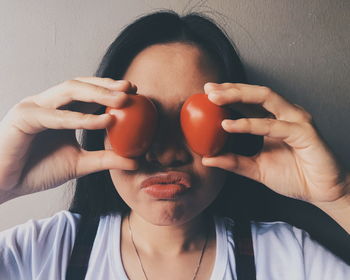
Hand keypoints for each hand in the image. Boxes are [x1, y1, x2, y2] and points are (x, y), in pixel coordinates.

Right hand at [0, 77, 137, 202]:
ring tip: (123, 98)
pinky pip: (57, 116)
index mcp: (59, 111)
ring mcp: (35, 107)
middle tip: (131, 89)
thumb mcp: (80, 164)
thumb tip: (136, 161)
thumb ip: (106, 159)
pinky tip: (106, 120)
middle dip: (107, 85)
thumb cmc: (37, 171)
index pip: (87, 94)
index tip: (135, 93)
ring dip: (98, 93)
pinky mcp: (24, 118)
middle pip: (81, 86)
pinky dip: (82, 118)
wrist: (3, 186)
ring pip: (69, 91)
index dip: (110, 90)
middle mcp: (48, 104)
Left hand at [202, 82, 348, 204]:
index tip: (206, 93)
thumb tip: (207, 159)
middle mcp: (286, 114)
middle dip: (230, 89)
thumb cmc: (294, 176)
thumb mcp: (255, 169)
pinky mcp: (305, 133)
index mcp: (274, 119)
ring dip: (238, 97)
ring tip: (215, 99)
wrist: (322, 192)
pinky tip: (231, 125)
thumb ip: (233, 162)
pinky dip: (251, 123)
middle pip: (256, 93)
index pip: (249, 100)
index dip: (229, 94)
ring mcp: (296, 120)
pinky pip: (274, 126)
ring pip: (266, 99)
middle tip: (208, 90)